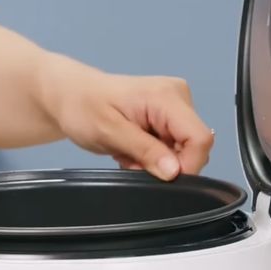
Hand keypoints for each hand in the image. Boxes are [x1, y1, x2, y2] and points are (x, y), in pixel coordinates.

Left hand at [42, 72, 214, 180]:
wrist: (70, 94)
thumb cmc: (83, 107)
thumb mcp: (109, 132)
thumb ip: (145, 151)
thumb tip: (175, 172)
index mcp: (166, 97)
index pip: (200, 138)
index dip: (186, 165)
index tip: (157, 175)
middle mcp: (178, 97)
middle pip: (192, 146)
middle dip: (164, 164)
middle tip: (130, 160)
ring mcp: (175, 105)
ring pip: (181, 150)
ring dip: (155, 160)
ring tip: (126, 152)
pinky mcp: (168, 115)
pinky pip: (171, 146)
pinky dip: (152, 155)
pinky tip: (131, 148)